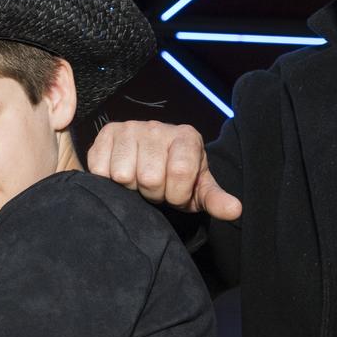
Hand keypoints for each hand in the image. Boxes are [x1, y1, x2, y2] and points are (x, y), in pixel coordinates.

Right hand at [87, 121, 241, 220]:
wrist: (154, 158)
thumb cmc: (179, 178)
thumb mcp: (199, 190)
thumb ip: (215, 200)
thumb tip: (235, 210)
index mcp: (187, 137)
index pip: (181, 173)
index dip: (177, 194)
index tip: (176, 193)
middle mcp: (157, 127)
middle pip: (150, 177)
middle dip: (152, 193)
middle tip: (155, 188)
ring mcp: (130, 127)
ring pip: (124, 175)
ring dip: (130, 189)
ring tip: (138, 182)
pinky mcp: (107, 133)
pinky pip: (101, 169)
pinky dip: (108, 181)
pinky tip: (119, 175)